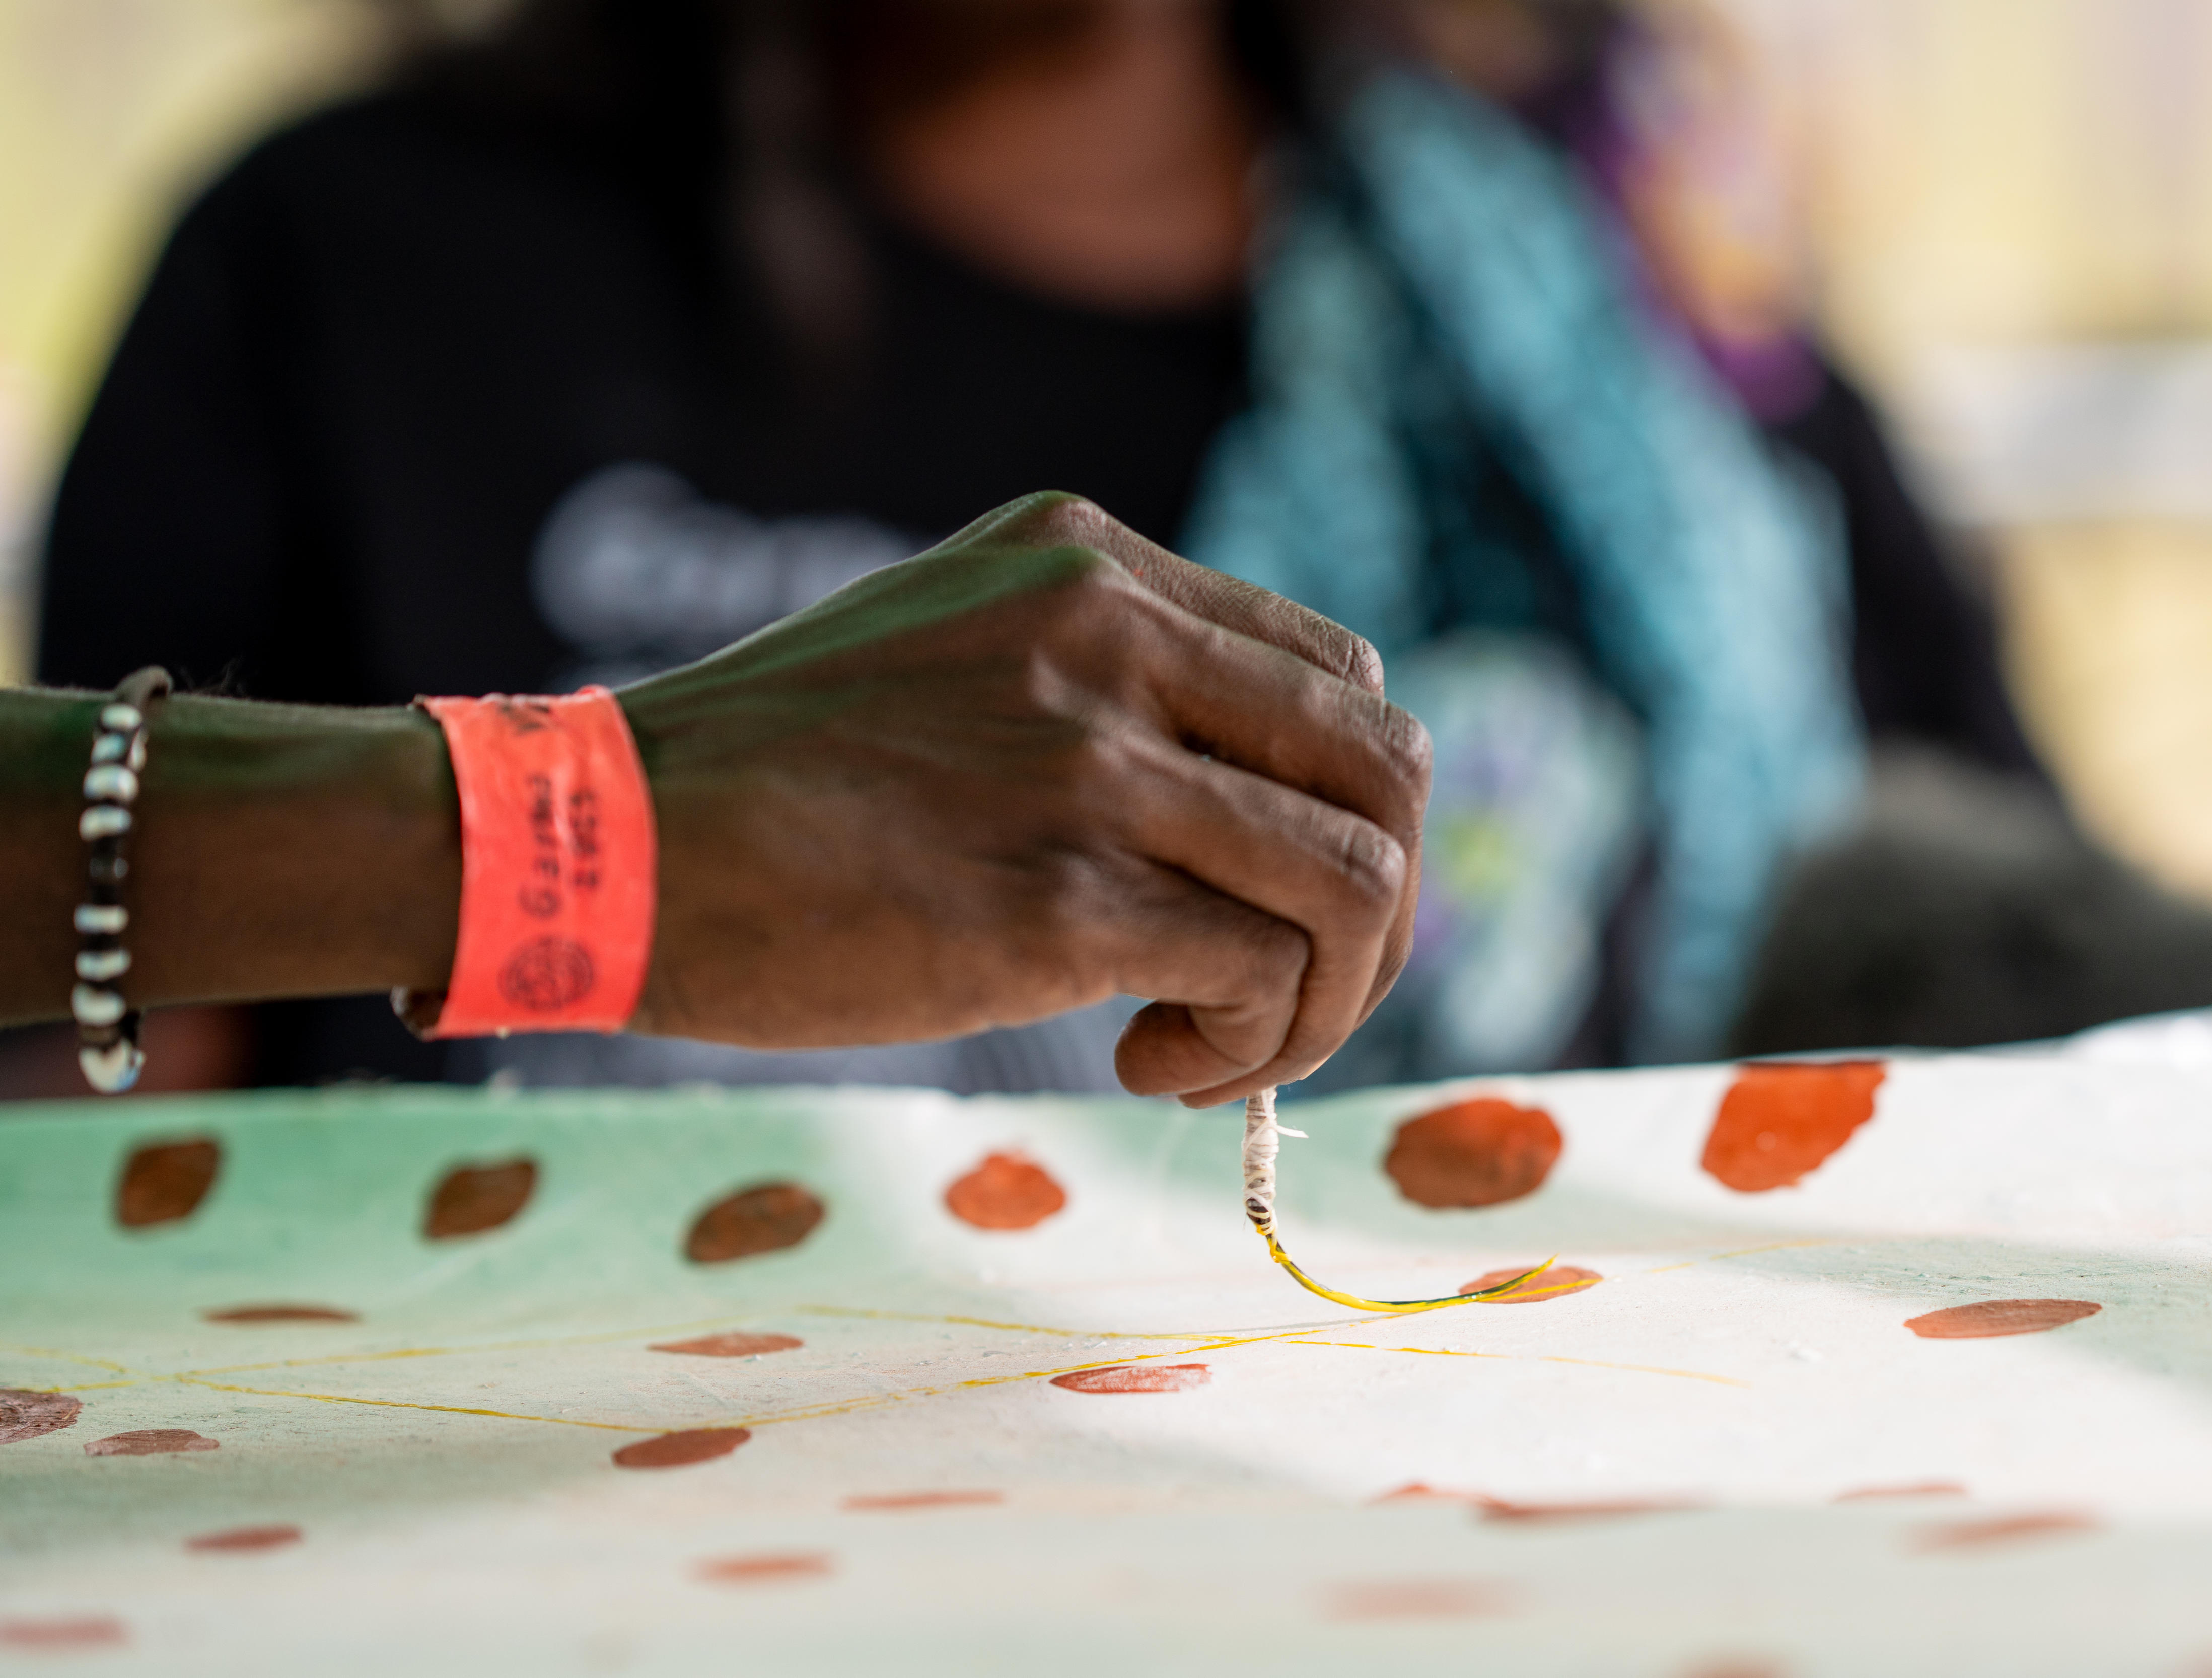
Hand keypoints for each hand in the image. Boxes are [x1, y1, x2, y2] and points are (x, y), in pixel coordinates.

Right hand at [616, 494, 1428, 1104]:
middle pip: (1386, 771)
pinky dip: (1243, 1047)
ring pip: (1351, 883)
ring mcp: (1087, 759)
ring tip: (1210, 1048)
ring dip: (1321, 1002)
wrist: (599, 842)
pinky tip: (1145, 1066)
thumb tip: (1250, 801)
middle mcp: (1108, 632)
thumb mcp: (955, 649)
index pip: (1341, 678)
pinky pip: (1260, 972)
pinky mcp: (1056, 896)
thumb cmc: (770, 776)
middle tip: (1284, 998)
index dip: (1349, 810)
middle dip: (1378, 916)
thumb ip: (1098, 682)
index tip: (1273, 901)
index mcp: (1089, 560)